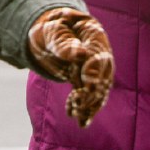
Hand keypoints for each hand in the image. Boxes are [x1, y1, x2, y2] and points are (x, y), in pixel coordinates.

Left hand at [27, 7, 113, 126]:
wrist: (47, 33)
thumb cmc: (50, 27)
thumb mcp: (53, 31)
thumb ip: (64, 42)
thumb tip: (80, 54)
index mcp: (94, 37)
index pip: (99, 58)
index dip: (93, 73)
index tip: (85, 87)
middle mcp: (99, 54)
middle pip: (102, 77)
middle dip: (91, 94)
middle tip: (77, 104)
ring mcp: (94, 68)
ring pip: (98, 91)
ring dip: (89, 106)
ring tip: (78, 118)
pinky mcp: (86, 80)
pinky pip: (90, 97)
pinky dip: (86, 110)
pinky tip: (81, 123)